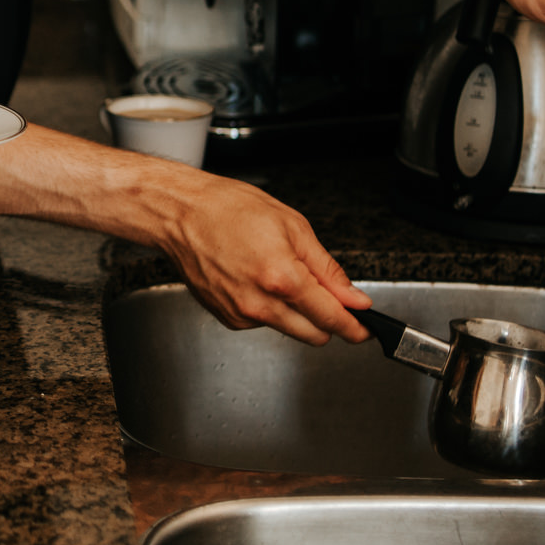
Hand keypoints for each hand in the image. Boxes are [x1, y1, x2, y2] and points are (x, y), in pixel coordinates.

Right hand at [158, 172, 370, 344]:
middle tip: (324, 294)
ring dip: (295, 311)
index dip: (355, 326)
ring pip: (289, 329)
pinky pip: (262, 323)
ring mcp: (241, 314)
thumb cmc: (228, 210)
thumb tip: (353, 297)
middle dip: (326, 319)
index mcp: (282, 278)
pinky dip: (268, 308)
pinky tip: (254, 279)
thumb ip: (327, 269)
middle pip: (314, 335)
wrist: (180, 215)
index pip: (332, 318)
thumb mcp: (292, 227)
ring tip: (275, 272)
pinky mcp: (226, 318)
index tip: (364, 329)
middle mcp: (260, 304)